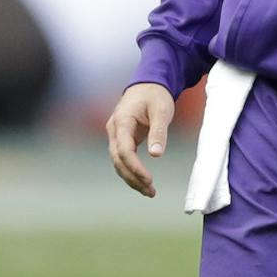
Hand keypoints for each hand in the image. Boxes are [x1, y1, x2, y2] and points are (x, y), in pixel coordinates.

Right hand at [107, 82, 175, 197]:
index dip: (135, 167)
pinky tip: (143, 182)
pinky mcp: (122, 139)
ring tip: (149, 192)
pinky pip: (123, 159)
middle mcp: (114, 129)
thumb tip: (156, 155)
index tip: (149, 179)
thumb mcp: (161, 111)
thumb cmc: (155, 95)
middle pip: (118, 160)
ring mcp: (116, 135)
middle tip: (150, 192)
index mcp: (122, 121)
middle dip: (133, 178)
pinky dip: (131, 171)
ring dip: (132, 178)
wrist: (148, 84)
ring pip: (118, 162)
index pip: (124, 150)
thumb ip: (159, 132)